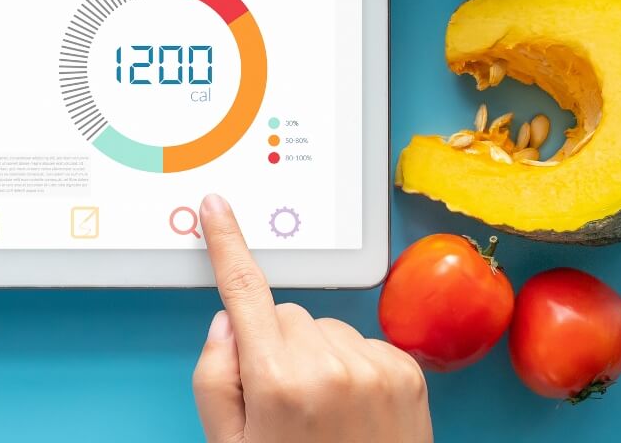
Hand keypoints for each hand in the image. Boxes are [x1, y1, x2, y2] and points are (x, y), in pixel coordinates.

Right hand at [193, 195, 432, 442]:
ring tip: (322, 412)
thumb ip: (213, 375)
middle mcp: (329, 366)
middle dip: (273, 342)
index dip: (227, 245)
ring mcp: (374, 367)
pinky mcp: (407, 371)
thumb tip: (229, 321)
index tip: (217, 209)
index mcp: (277, 382)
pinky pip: (360, 340)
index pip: (244, 293)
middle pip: (282, 313)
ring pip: (321, 325)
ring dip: (315, 354)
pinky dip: (350, 364)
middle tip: (280, 399)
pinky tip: (351, 409)